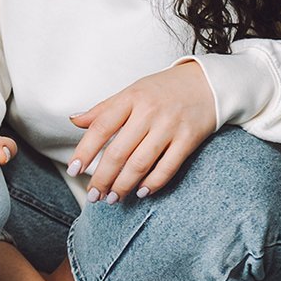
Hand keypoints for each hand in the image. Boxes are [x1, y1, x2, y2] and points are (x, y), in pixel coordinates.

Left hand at [67, 60, 218, 202]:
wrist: (206, 83)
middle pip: (119, 151)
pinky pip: (168, 167)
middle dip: (103, 178)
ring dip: (124, 185)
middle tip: (94, 195)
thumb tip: (74, 120)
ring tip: (113, 197)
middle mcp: (148, 112)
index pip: (101, 127)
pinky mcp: (188, 139)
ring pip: (141, 163)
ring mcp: (169, 126)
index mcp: (130, 98)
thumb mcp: (131, 92)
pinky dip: (153, 183)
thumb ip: (103, 109)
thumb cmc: (163, 89)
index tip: (74, 170)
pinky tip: (141, 192)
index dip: (85, 151)